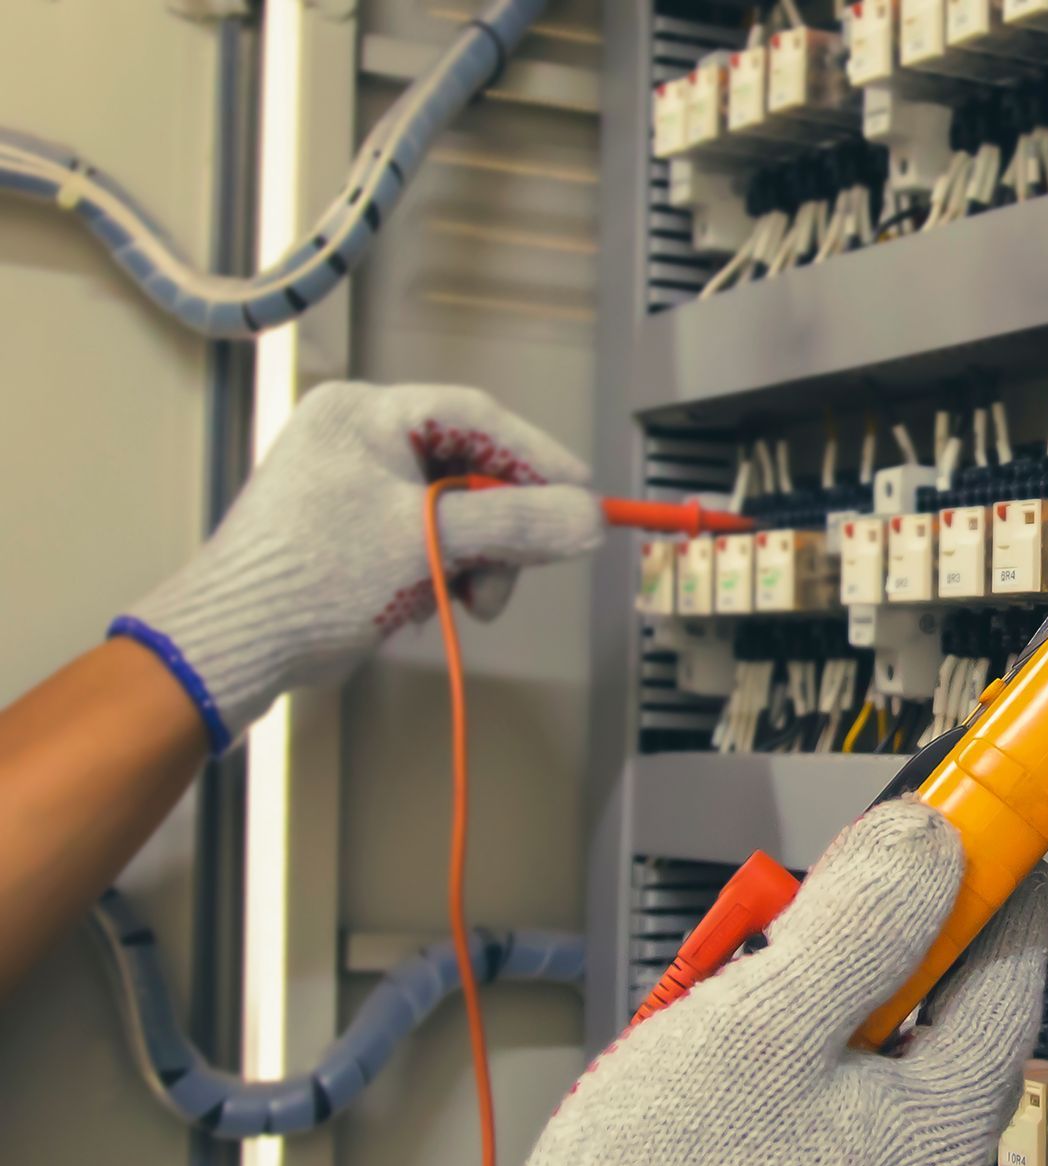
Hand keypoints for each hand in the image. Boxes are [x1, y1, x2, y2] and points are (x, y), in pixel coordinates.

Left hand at [113, 382, 602, 750]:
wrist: (231, 644)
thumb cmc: (315, 578)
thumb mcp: (429, 543)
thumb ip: (517, 523)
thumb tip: (591, 518)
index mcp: (364, 414)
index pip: (477, 416)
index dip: (538, 458)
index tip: (584, 498)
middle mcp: (357, 437)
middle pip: (470, 467)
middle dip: (499, 528)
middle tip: (507, 580)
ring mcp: (352, 485)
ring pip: (454, 510)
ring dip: (475, 559)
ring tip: (464, 605)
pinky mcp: (351, 530)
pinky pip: (426, 538)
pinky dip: (443, 572)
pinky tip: (429, 606)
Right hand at [429, 799, 1047, 1165]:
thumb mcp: (765, 1021)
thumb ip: (862, 925)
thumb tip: (932, 846)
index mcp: (939, 1136)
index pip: (1010, 978)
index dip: (993, 884)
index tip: (977, 824)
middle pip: (940, 1017)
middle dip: (890, 938)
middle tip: (840, 881)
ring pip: (870, 1059)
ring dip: (823, 995)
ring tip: (753, 968)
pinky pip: (821, 1108)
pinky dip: (788, 1056)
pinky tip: (722, 1045)